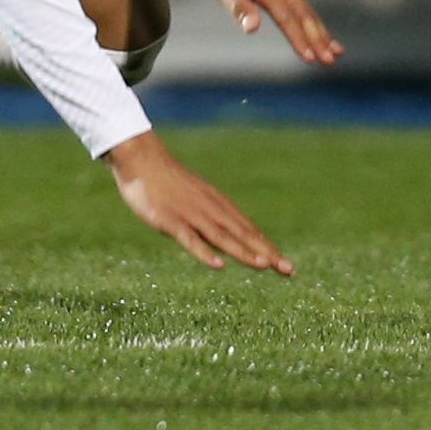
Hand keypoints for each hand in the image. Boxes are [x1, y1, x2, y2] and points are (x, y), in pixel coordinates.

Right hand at [105, 131, 292, 275]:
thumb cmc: (168, 180)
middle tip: (289, 271)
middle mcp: (211, 210)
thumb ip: (211, 214)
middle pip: (243, 235)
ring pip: (223, 238)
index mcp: (218, 204)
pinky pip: (191, 240)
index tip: (287, 266)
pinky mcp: (171, 221)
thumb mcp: (196, 195)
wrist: (141, 158)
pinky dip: (205, 253)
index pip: (248, 230)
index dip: (268, 248)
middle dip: (267, 253)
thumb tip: (225, 233)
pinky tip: (219, 266)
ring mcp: (192, 216)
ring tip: (265, 266)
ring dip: (244, 252)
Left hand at [209, 0, 344, 65]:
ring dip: (323, 35)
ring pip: (310, 14)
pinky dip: (320, 25)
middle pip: (304, 18)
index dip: (298, 38)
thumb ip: (238, 5)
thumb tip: (251, 27)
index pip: (286, 18)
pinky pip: (309, 9)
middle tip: (329, 60)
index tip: (309, 56)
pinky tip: (328, 39)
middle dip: (318, 40)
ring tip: (335, 54)